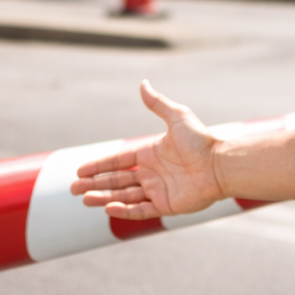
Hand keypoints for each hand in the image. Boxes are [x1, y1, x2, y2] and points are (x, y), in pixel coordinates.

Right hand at [70, 80, 224, 219]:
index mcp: (150, 154)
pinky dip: (124, 211)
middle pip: (116, 180)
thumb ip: (157, 104)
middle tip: (73, 188)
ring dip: (103, 197)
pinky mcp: (166, 206)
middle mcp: (152, 173)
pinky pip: (140, 210)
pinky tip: (107, 208)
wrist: (220, 164)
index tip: (80, 170)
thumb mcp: (177, 117)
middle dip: (94, 184)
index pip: (118, 160)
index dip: (99, 165)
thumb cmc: (201, 140)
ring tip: (84, 199)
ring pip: (124, 196)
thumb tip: (143, 83)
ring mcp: (158, 190)